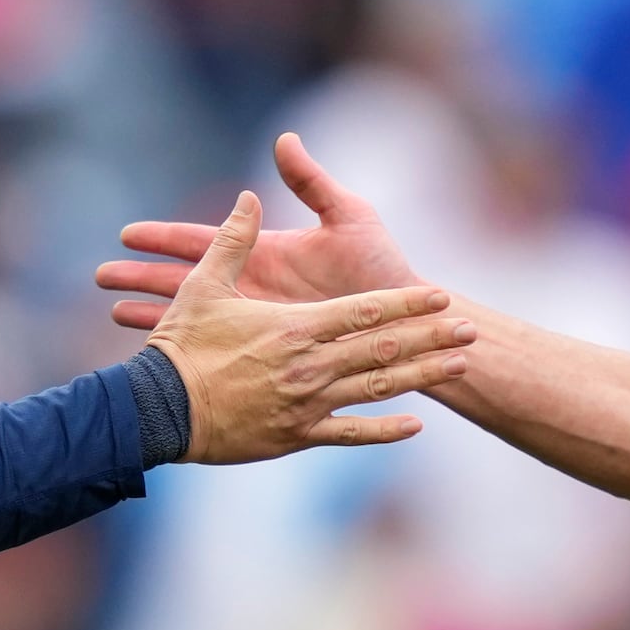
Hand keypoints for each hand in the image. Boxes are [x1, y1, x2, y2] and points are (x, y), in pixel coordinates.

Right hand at [100, 134, 422, 326]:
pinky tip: (153, 350)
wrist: (402, 325)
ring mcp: (257, 325)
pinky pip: (220, 355)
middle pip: (188, 281)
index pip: (206, 242)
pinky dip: (197, 351)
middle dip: (143, 277)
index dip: (166, 237)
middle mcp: (256, 292)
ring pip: (194, 320)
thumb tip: (284, 138)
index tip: (127, 233)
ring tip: (112, 314)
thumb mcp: (348, 219)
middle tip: (99, 275)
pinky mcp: (265, 352)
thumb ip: (312, 182)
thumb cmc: (377, 267)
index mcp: (266, 258)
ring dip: (151, 315)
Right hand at [147, 192, 476, 463]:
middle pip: (383, 350)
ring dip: (421, 377)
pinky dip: (383, 430)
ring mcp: (308, 404)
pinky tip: (415, 426)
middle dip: (430, 339)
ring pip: (377, 390)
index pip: (365, 311)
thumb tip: (247, 195)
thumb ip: (232, 241)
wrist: (160, 411)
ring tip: (457, 368)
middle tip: (469, 332)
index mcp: (296, 327)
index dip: (406, 303)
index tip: (440, 296)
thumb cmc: (181, 346)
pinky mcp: (297, 434)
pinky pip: (350, 434)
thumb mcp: (204, 286)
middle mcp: (311, 366)